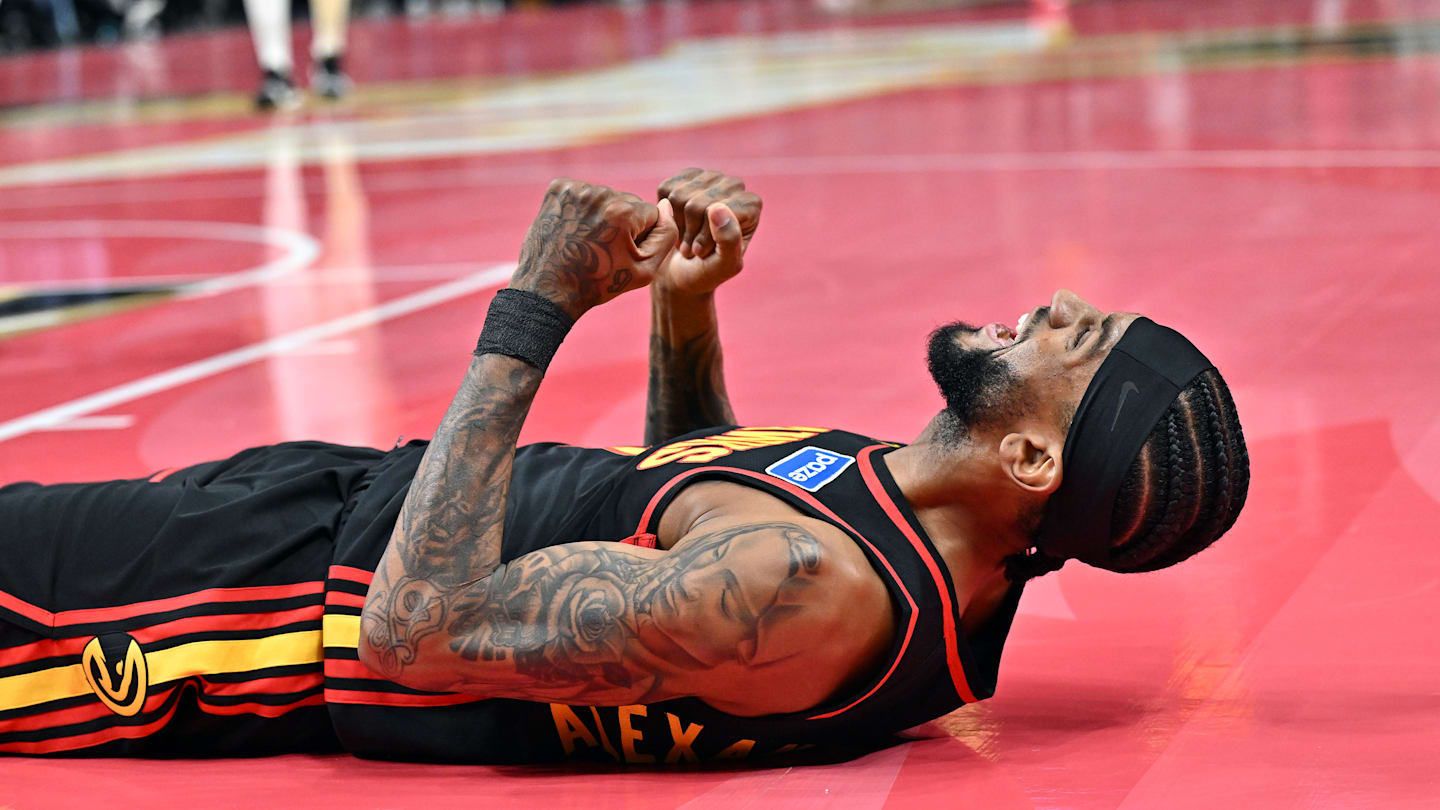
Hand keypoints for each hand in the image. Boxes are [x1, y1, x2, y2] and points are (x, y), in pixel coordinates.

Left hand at [510, 178, 678, 318]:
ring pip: (606, 198)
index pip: (651, 214)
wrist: (548, 289)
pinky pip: (585, 193)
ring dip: (602, 215)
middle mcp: (599, 193)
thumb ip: (666, 236)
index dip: (641, 237)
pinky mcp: (558, 188)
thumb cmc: (599, 283)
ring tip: (586, 241)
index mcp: (623, 211)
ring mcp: (576, 188)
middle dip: (622, 223)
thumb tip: (667, 204)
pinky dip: (582, 209)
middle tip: (602, 249)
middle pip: (628, 202)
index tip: (621, 254)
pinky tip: (574, 229)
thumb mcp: (645, 270)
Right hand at [654, 169, 761, 296]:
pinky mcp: (685, 177)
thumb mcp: (724, 266)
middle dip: (690, 232)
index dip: (705, 237)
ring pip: (679, 196)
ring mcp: (709, 178)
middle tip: (693, 249)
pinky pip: (665, 190)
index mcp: (751, 205)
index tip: (705, 253)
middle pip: (697, 204)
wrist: (680, 273)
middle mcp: (734, 186)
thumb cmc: (707, 272)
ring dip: (677, 225)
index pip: (719, 211)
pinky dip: (665, 213)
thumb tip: (718, 207)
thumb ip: (729, 240)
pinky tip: (676, 224)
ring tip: (686, 238)